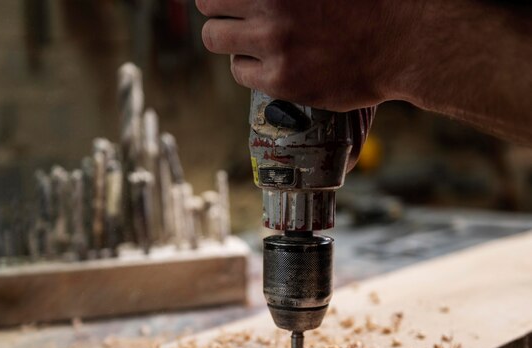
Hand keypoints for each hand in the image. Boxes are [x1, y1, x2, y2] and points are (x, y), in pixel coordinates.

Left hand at [196, 0, 423, 110]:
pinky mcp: (280, 77)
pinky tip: (269, 64)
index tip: (229, 2)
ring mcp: (273, 41)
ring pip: (215, 38)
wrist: (403, 42)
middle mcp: (271, 2)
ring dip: (228, 39)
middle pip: (208, 3)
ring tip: (249, 42)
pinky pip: (239, 71)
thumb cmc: (368, 3)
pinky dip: (248, 67)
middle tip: (235, 17)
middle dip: (219, 10)